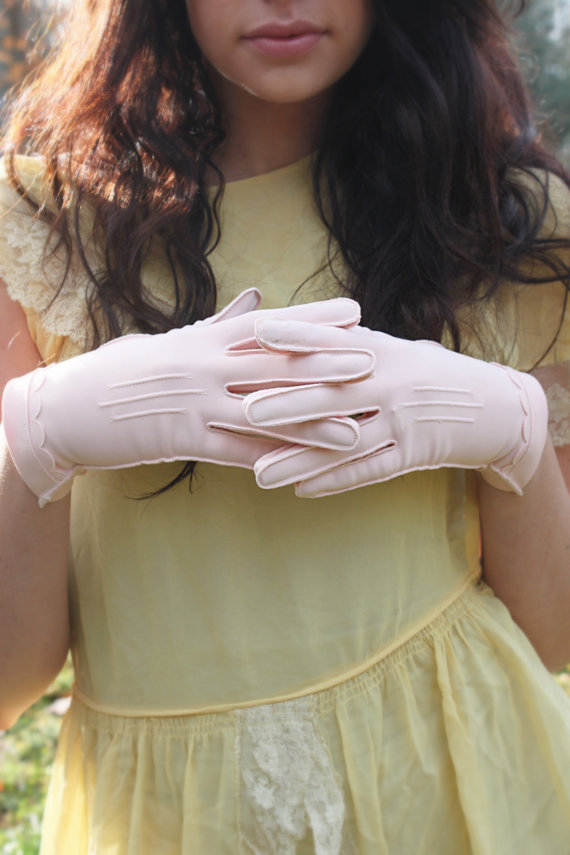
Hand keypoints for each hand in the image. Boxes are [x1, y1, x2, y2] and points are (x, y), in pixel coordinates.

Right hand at [2, 293, 373, 505]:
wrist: (70, 406)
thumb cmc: (122, 370)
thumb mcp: (171, 339)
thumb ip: (218, 323)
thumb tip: (255, 297)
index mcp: (204, 339)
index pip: (269, 324)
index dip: (313, 318)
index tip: (354, 311)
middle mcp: (204, 364)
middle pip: (276, 363)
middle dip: (327, 362)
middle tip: (373, 358)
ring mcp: (194, 401)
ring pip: (263, 412)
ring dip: (311, 423)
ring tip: (355, 430)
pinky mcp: (180, 437)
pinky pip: (233, 451)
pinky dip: (268, 460)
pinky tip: (300, 469)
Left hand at [244, 320, 548, 496]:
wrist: (493, 407)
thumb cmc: (430, 374)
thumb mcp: (396, 350)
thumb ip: (350, 343)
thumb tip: (294, 328)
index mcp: (384, 350)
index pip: (334, 341)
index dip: (296, 335)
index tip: (255, 331)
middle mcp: (392, 382)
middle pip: (333, 393)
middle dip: (287, 403)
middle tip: (245, 411)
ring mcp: (405, 419)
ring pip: (345, 442)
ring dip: (301, 459)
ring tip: (260, 474)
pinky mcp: (416, 452)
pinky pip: (370, 469)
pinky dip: (335, 481)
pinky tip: (301, 491)